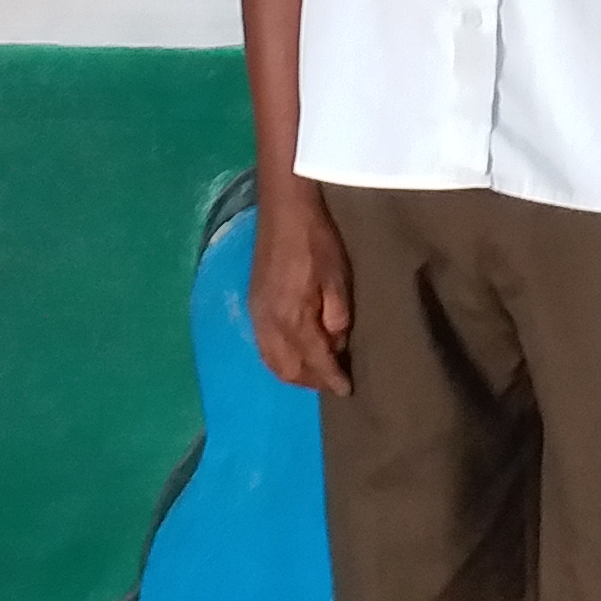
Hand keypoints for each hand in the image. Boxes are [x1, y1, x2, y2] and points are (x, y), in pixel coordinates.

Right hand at [251, 185, 356, 397]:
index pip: (314, 361)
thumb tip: (336, 345)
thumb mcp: (338, 279)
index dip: (331, 378)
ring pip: (272, 361)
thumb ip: (337, 318)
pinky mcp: (253, 305)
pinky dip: (279, 360)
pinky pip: (263, 346)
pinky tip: (294, 355)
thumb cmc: (317, 241)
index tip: (348, 389)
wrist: (284, 210)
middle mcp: (269, 324)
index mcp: (292, 318)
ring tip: (316, 374)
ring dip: (294, 374)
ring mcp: (257, 315)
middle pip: (288, 369)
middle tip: (334, 383)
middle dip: (311, 382)